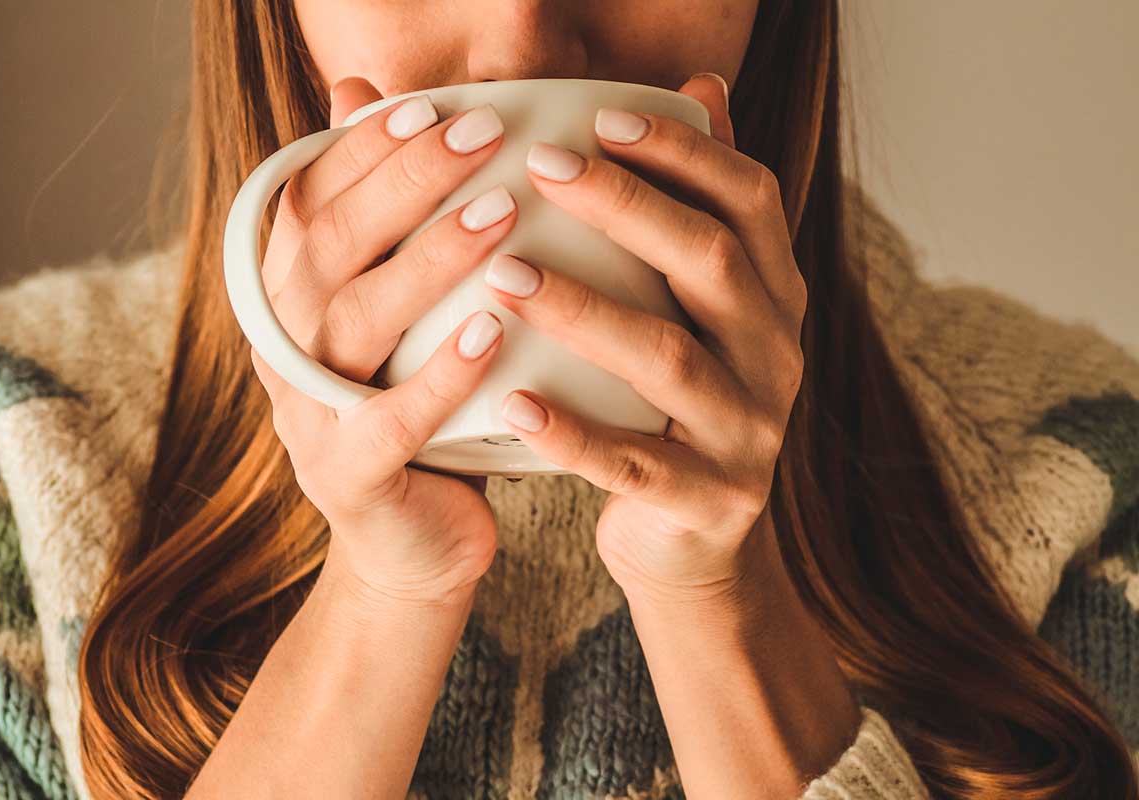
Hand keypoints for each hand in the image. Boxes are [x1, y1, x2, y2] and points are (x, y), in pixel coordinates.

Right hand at [250, 77, 517, 605]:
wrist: (412, 546)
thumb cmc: (420, 412)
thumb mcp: (401, 317)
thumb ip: (384, 220)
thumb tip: (362, 91)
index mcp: (289, 301)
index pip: (307, 203)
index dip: (361, 150)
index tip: (429, 108)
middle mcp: (285, 349)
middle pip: (329, 247)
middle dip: (405, 183)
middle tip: (482, 136)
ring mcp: (308, 417)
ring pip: (355, 322)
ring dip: (428, 261)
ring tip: (499, 211)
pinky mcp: (350, 478)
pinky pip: (390, 420)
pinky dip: (441, 373)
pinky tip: (494, 330)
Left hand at [485, 73, 806, 605]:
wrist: (689, 538)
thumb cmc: (668, 402)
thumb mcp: (693, 307)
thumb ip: (694, 205)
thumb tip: (701, 85)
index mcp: (772, 296)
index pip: (750, 200)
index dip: (684, 152)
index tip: (602, 117)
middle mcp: (776, 355)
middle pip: (712, 263)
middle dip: (627, 208)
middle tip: (541, 168)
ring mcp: (749, 432)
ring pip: (671, 360)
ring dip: (586, 311)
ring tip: (504, 276)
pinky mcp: (710, 500)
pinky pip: (636, 465)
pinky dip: (574, 434)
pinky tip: (514, 403)